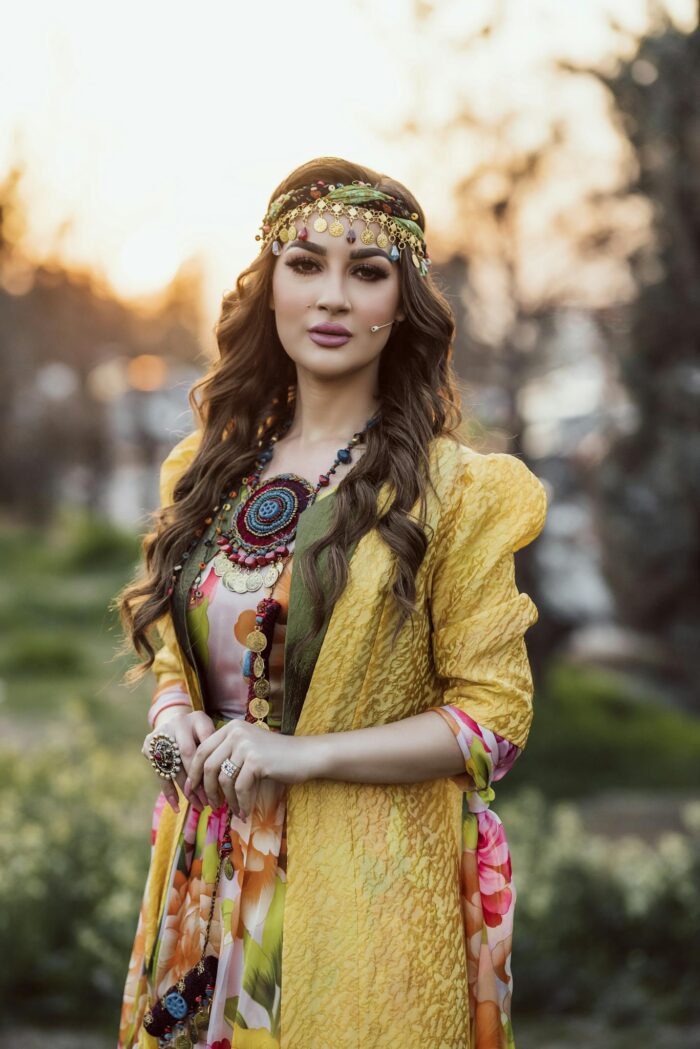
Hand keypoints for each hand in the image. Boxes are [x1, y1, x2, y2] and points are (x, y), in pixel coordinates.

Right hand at [142, 711, 215, 811]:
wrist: (173, 720)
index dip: (213, 765)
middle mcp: (178, 723)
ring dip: (187, 790)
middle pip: (188, 756)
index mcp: (198, 719)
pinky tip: (177, 807)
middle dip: (199, 780)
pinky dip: (169, 792)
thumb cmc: (200, 733)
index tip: (222, 786)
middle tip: (210, 800)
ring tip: (199, 805)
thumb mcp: (213, 734)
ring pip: (175, 767)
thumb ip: (219, 749)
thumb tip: (230, 778)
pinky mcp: (149, 746)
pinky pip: (160, 774)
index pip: (206, 744)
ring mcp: (161, 734)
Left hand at [185, 719, 322, 818]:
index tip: (191, 790)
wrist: (305, 756)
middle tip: (210, 805)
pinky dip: (241, 803)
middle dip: (206, 788)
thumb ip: (228, 756)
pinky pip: (240, 788)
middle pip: (208, 765)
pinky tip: (244, 812)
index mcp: (231, 727)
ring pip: (223, 778)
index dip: (193, 772)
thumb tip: (202, 780)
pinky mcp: (256, 760)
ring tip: (232, 810)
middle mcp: (236, 732)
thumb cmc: (277, 756)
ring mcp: (246, 745)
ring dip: (226, 799)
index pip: (202, 750)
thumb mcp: (249, 749)